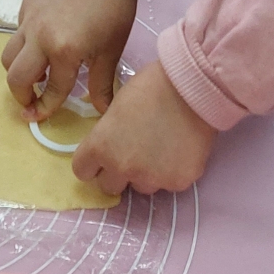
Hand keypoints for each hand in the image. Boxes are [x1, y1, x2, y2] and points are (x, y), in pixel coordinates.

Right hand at [3, 0, 138, 117]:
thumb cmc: (114, 11)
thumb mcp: (111, 51)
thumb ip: (101, 85)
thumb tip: (104, 113)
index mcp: (64, 51)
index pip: (50, 90)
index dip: (44, 108)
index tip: (37, 117)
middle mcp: (40, 36)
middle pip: (15, 76)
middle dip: (21, 94)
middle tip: (31, 99)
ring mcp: (29, 18)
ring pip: (9, 54)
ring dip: (18, 69)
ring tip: (38, 71)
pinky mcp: (26, 4)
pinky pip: (18, 31)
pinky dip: (26, 43)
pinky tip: (45, 40)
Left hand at [71, 60, 217, 196]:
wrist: (191, 88)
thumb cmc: (150, 86)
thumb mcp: (115, 108)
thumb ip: (108, 134)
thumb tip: (111, 146)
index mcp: (100, 147)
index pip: (82, 170)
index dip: (92, 162)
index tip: (103, 155)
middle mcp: (121, 168)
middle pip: (110, 186)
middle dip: (118, 172)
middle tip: (134, 153)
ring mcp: (151, 179)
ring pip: (142, 186)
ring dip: (146, 174)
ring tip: (161, 148)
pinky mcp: (179, 183)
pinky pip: (169, 183)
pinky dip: (172, 171)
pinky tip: (180, 149)